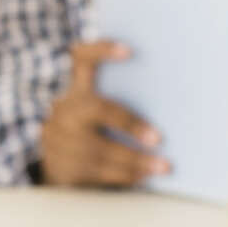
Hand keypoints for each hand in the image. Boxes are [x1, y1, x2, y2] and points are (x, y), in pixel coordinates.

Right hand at [39, 42, 168, 188]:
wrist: (55, 163)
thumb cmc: (91, 129)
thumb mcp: (96, 108)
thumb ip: (120, 95)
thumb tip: (172, 91)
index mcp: (76, 88)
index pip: (82, 58)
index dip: (101, 50)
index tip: (129, 51)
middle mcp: (64, 109)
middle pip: (98, 108)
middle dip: (130, 123)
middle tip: (158, 138)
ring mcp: (59, 140)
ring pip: (100, 149)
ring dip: (136, 160)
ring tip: (163, 166)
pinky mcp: (62, 168)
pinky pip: (98, 173)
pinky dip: (125, 176)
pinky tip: (144, 176)